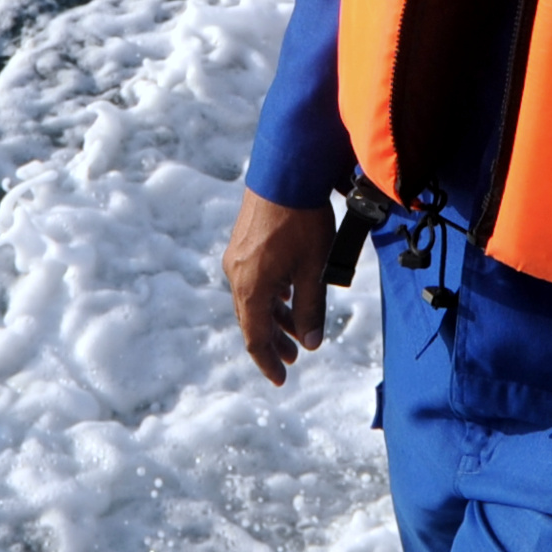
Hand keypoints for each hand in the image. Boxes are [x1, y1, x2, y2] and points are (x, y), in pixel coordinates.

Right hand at [224, 189, 337, 384]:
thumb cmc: (303, 220)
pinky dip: (271, 294)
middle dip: (274, 341)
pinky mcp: (243, 242)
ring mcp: (237, 257)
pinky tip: (288, 294)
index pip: (255, 337)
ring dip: (275, 317)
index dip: (268, 361)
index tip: (280, 380)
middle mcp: (237, 275)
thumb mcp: (313, 269)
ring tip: (296, 328)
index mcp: (252, 287)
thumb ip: (310, 309)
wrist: (287, 171)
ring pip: (254, 298)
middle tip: (293, 357)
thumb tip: (310, 344)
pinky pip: (253, 279)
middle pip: (252, 320)